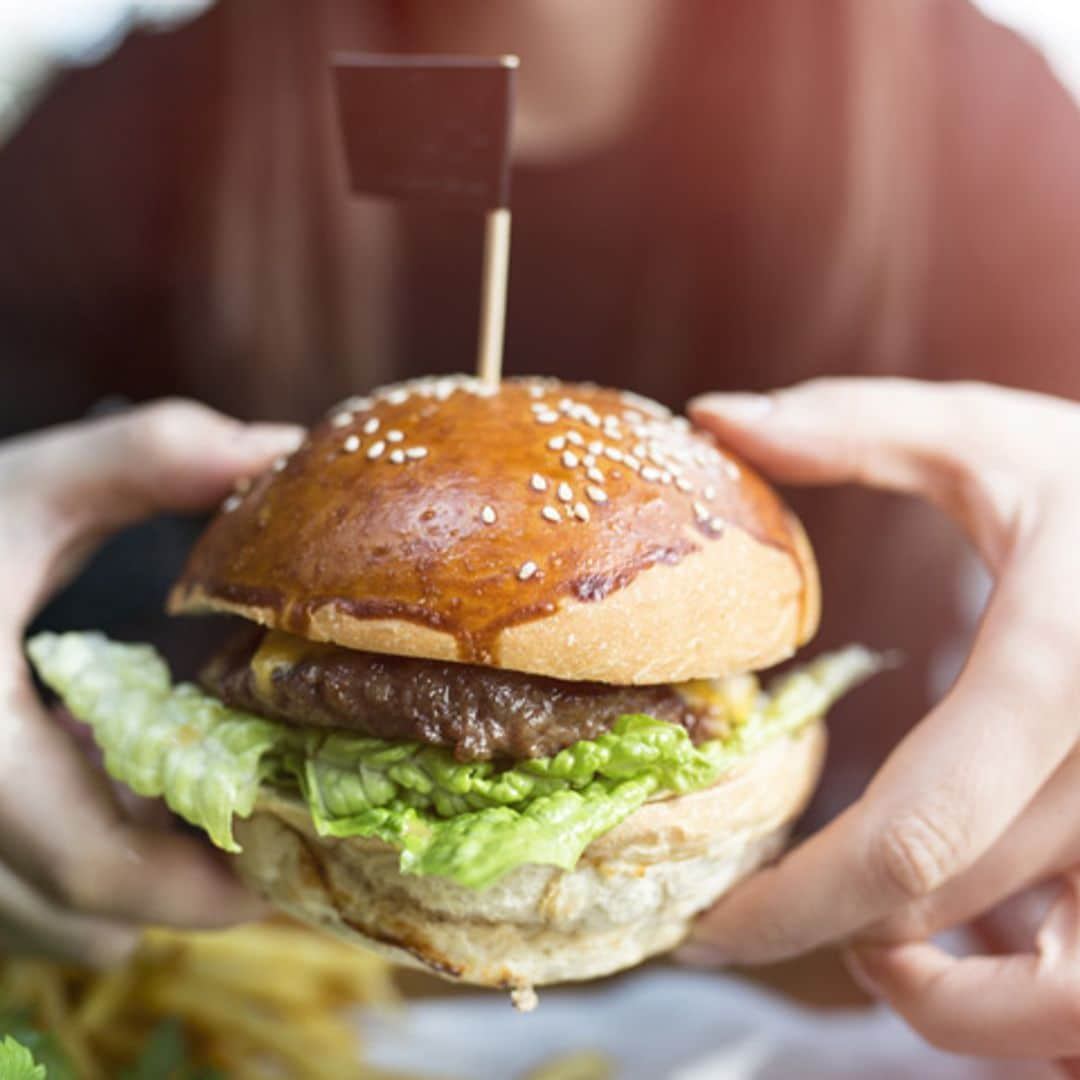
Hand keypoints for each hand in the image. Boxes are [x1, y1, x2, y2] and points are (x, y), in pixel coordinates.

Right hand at [0, 400, 302, 964]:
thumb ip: (146, 456)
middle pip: (70, 899)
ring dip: (127, 873)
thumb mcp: (21, 483)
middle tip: (271, 846)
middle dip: (177, 884)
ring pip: (33, 901)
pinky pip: (9, 870)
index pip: (88, 864)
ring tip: (209, 819)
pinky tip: (124, 793)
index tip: (285, 872)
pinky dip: (76, 848)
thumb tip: (282, 450)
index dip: (198, 889)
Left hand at [688, 378, 1079, 1068]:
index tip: (712, 921)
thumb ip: (853, 425)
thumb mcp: (994, 435)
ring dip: (953, 1006)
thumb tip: (715, 416)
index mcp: (1063, 670)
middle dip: (831, 927)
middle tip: (753, 905)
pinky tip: (980, 945)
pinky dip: (1035, 1009)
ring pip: (1068, 1013)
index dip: (794, 903)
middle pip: (955, 910)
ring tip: (877, 942)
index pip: (913, 835)